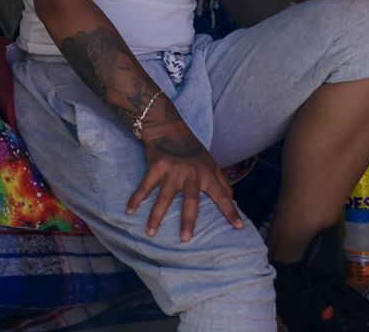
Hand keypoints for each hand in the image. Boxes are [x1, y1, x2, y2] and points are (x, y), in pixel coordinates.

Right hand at [127, 128, 243, 242]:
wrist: (170, 129)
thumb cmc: (193, 151)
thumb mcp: (211, 164)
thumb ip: (221, 183)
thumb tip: (232, 201)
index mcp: (208, 174)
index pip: (222, 195)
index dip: (230, 211)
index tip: (239, 227)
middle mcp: (191, 174)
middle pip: (190, 200)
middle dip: (188, 220)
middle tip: (186, 239)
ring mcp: (172, 171)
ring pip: (164, 197)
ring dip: (156, 216)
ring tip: (150, 232)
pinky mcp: (156, 167)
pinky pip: (145, 186)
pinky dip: (136, 198)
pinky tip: (130, 210)